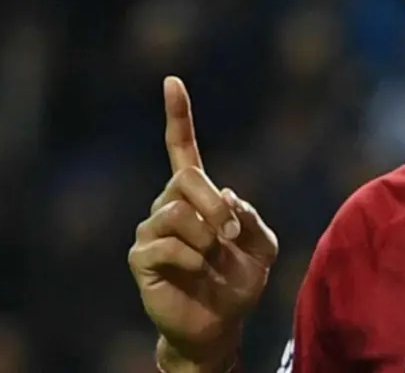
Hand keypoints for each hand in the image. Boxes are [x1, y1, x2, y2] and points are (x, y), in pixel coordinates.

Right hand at [128, 77, 278, 369]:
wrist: (220, 323)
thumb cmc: (239, 281)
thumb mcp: (263, 245)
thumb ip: (249, 217)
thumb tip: (223, 195)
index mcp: (197, 195)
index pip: (182, 149)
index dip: (178, 116)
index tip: (172, 81)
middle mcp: (169, 205)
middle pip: (186, 179)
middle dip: (215, 205)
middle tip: (230, 234)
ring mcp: (152, 231)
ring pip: (178, 213)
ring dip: (207, 237)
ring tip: (213, 258)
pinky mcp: (141, 257)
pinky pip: (166, 244)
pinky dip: (193, 257)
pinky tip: (198, 270)